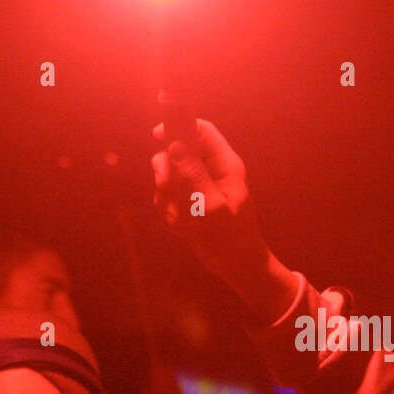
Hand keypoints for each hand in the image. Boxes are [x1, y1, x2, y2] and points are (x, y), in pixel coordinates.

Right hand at [151, 119, 301, 322]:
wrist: (236, 267)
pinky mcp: (189, 204)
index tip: (157, 135)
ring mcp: (198, 187)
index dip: (178, 126)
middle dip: (166, 170)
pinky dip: (168, 212)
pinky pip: (167, 198)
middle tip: (165, 186)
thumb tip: (176, 144)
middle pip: (177, 151)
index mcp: (224, 165)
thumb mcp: (210, 204)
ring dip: (166, 197)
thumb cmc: (231, 237)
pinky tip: (180, 227)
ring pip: (168, 177)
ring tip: (180, 217)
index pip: (202, 131)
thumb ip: (193, 174)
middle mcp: (211, 172)